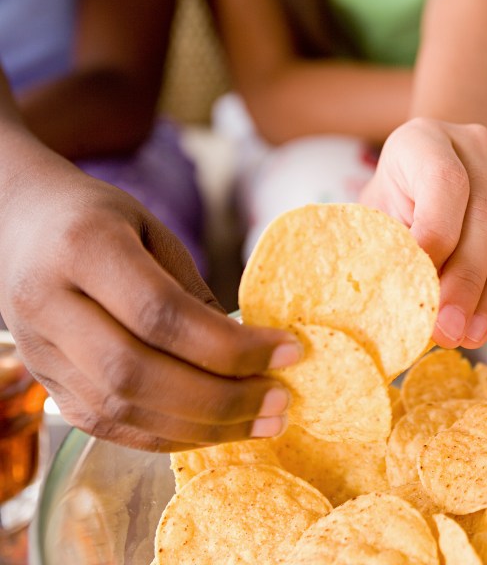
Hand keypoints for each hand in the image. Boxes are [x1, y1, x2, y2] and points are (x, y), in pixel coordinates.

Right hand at [0, 167, 299, 451]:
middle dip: (222, 398)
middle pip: (138, 374)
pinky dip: (170, 435)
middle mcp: (49, 303)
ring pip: (122, 410)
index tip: (290, 352)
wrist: (16, 223)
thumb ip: (192, 292)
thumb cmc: (99, 220)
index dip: (231, 345)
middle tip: (281, 402)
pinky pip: (110, 426)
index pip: (162, 314)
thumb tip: (254, 352)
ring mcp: (40, 350)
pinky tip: (218, 430)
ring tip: (263, 422)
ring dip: (203, 427)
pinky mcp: (47, 382)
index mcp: (83, 248)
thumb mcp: (152, 231)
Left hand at [360, 118, 486, 348]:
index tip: (416, 289)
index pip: (443, 185)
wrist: (420, 179)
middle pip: (484, 216)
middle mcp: (475, 146)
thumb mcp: (371, 221)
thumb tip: (394, 302)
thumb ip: (383, 250)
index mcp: (424, 140)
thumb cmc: (391, 208)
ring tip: (472, 335)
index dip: (433, 240)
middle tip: (445, 333)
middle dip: (464, 282)